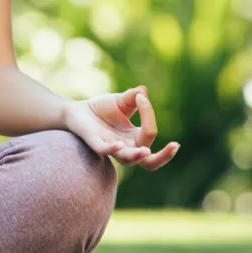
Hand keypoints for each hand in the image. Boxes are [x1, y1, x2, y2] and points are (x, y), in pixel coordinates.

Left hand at [63, 85, 179, 170]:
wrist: (76, 111)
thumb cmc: (101, 109)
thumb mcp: (120, 101)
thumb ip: (133, 97)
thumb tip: (143, 91)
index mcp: (135, 138)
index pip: (150, 133)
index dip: (149, 114)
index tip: (141, 97)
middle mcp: (126, 147)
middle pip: (150, 162)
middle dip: (164, 156)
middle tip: (175, 146)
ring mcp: (111, 147)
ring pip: (129, 160)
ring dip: (137, 156)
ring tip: (145, 151)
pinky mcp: (95, 143)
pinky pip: (105, 150)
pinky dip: (113, 148)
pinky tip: (119, 145)